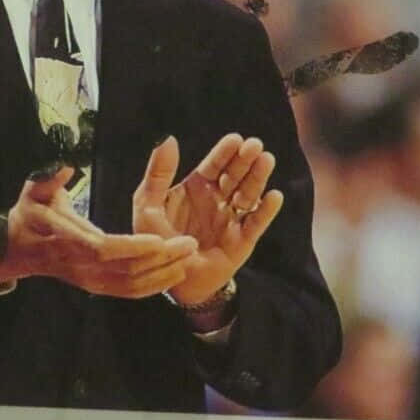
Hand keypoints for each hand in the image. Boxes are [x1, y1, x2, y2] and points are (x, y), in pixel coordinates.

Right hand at [0, 166, 198, 298]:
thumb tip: (66, 166)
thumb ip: (48, 178)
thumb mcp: (32, 190)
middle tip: (189, 243)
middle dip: (159, 259)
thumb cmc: (29, 213)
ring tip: (188, 257)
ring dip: (162, 274)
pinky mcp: (94, 286)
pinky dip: (153, 286)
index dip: (131, 247)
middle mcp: (79, 263)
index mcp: (65, 237)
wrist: (16, 249)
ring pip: (130, 284)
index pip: (100, 248)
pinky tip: (173, 274)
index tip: (158, 239)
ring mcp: (87, 279)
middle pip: (124, 269)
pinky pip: (127, 292)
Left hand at [132, 134, 283, 306]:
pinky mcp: (242, 241)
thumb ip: (157, 174)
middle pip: (235, 175)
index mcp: (197, 188)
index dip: (225, 152)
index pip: (214, 165)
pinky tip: (272, 196)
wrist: (170, 281)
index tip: (235, 139)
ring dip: (258, 177)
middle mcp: (217, 199)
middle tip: (255, 145)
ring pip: (248, 194)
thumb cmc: (156, 242)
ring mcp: (231, 219)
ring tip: (266, 160)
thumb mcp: (147, 205)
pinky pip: (255, 223)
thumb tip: (168, 139)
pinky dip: (265, 210)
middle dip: (245, 159)